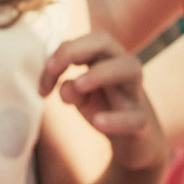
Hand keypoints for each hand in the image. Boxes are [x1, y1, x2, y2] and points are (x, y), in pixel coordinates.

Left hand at [40, 31, 166, 171]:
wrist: (134, 141)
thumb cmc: (104, 107)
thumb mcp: (82, 98)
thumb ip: (71, 90)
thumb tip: (65, 88)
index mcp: (105, 58)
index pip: (82, 43)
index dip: (60, 55)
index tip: (42, 88)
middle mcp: (123, 68)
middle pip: (106, 42)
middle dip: (76, 49)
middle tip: (53, 68)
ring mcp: (135, 93)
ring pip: (129, 69)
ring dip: (101, 73)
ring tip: (78, 84)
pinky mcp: (141, 122)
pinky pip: (135, 117)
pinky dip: (116, 119)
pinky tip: (98, 122)